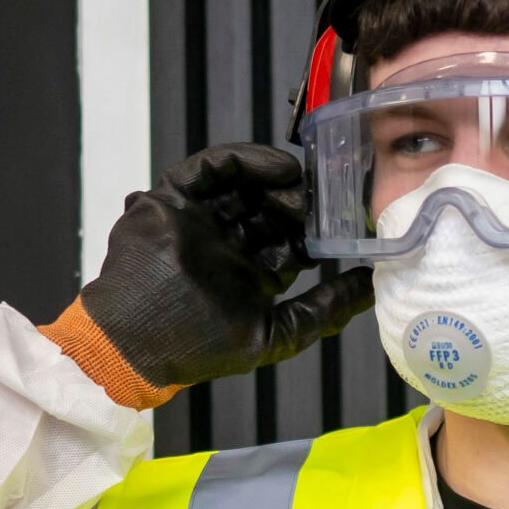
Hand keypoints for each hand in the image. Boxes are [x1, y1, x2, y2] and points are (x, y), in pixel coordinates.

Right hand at [69, 143, 372, 397]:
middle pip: (269, 209)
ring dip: (277, 180)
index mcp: (248, 275)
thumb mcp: (277, 333)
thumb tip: (372, 289)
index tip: (346, 221)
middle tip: (327, 196)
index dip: (317, 231)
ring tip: (305, 180)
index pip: (289, 242)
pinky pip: (209, 169)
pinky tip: (278, 169)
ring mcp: (199, 221)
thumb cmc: (201, 347)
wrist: (136, 339)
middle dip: (300, 202)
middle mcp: (225, 245)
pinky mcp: (171, 200)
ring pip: (243, 186)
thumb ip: (325, 311)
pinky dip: (244, 161)